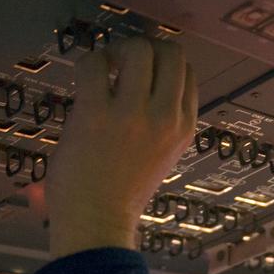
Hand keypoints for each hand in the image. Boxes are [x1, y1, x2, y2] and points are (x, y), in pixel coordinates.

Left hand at [45, 38, 197, 258]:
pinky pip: (95, 63)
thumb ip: (162, 122)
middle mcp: (166, 117)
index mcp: (184, 129)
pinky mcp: (97, 112)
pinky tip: (85, 81)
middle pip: (171, 52)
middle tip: (124, 64)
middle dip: (146, 48)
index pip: (188, 74)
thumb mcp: (162, 156)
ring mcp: (133, 113)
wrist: (97, 225)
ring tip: (105, 69)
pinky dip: (89, 62)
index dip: (164, 65)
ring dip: (119, 50)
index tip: (143, 72)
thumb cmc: (122, 196)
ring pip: (139, 48)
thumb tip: (145, 83)